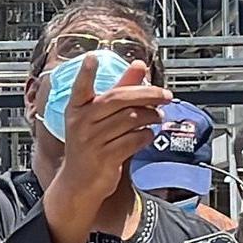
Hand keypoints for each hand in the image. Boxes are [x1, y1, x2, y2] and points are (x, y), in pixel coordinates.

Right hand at [50, 59, 170, 210]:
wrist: (79, 183)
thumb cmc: (91, 145)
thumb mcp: (99, 117)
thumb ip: (120, 88)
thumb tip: (139, 65)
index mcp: (77, 110)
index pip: (80, 88)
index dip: (86, 73)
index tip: (92, 58)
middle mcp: (81, 123)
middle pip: (118, 99)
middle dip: (147, 94)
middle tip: (165, 94)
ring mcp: (92, 141)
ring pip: (131, 118)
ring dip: (151, 116)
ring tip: (157, 116)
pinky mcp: (105, 158)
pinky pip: (134, 140)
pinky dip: (147, 135)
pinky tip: (149, 134)